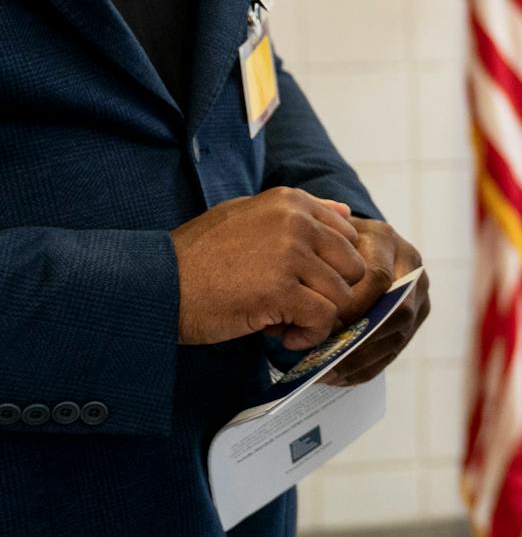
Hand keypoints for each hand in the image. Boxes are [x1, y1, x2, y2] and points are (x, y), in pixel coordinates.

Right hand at [172, 188, 375, 348]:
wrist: (154, 285)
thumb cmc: (196, 257)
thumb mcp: (246, 216)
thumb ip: (298, 213)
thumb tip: (346, 211)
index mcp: (290, 201)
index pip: (348, 236)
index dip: (331, 267)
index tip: (302, 283)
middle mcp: (295, 221)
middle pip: (352, 267)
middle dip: (331, 292)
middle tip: (296, 306)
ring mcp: (289, 255)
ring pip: (341, 295)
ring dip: (317, 316)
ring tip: (282, 321)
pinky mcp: (280, 291)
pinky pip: (323, 318)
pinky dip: (308, 335)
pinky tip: (279, 335)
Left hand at [322, 220, 429, 386]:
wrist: (348, 242)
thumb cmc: (323, 245)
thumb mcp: (316, 243)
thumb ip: (313, 268)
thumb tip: (302, 318)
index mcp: (384, 239)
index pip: (377, 278)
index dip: (352, 307)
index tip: (318, 325)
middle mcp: (410, 263)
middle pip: (397, 310)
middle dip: (360, 340)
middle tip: (323, 360)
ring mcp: (419, 290)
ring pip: (398, 334)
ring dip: (362, 359)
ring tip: (327, 374)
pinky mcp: (419, 313)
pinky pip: (397, 348)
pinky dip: (368, 367)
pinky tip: (340, 377)